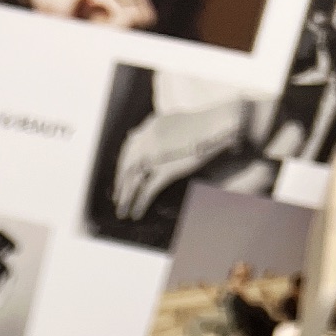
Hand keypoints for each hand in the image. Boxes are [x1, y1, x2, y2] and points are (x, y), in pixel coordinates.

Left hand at [113, 91, 246, 219]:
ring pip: (133, 180)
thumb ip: (160, 131)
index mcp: (151, 126)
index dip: (123, 163)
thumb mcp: (175, 122)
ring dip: (125, 197)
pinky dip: (140, 203)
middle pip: (127, 165)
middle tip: (117, 197)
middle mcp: (148, 139)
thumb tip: (146, 138)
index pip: (129, 146)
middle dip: (120, 183)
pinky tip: (136, 213)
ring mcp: (155, 154)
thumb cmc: (203, 124)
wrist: (218, 123)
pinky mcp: (166, 170)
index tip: (120, 175)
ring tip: (122, 211)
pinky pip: (147, 190)